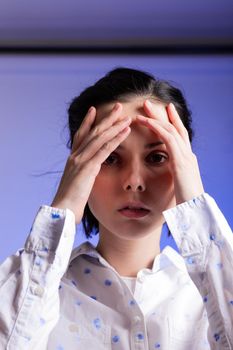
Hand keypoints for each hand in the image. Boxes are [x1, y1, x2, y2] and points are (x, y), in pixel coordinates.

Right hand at [51, 103, 130, 222]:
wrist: (62, 211)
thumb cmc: (69, 202)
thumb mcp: (75, 184)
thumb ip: (82, 174)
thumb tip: (87, 174)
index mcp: (72, 159)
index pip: (81, 135)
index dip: (88, 122)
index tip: (94, 109)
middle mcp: (75, 155)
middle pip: (93, 132)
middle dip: (107, 118)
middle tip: (118, 106)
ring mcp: (81, 160)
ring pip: (100, 137)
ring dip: (115, 125)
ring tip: (127, 116)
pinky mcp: (88, 167)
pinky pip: (105, 150)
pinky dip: (116, 139)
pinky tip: (125, 131)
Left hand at [136, 100, 203, 204]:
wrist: (195, 211)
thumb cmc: (185, 202)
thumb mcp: (178, 186)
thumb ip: (173, 177)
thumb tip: (167, 175)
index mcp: (187, 160)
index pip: (180, 136)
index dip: (172, 122)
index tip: (165, 111)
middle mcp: (188, 155)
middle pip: (176, 128)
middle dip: (163, 114)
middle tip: (150, 103)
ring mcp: (186, 157)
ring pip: (171, 130)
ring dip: (156, 117)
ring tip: (144, 108)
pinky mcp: (180, 162)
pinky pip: (168, 139)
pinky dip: (157, 128)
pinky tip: (146, 121)